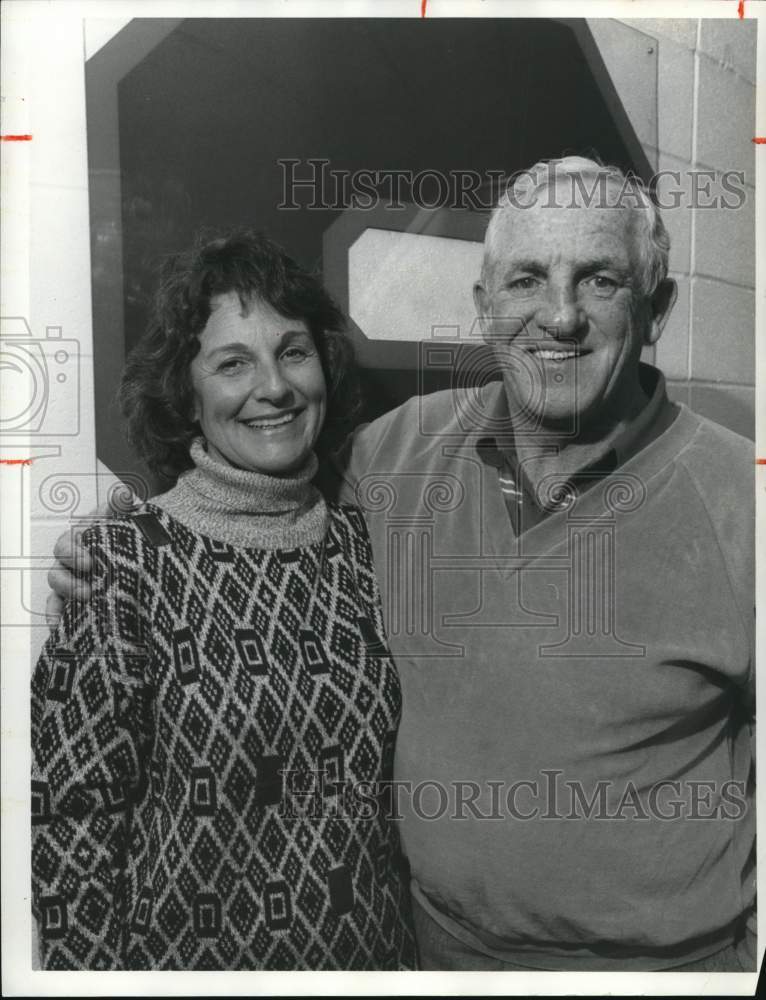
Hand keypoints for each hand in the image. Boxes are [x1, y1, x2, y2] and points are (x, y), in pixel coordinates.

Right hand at [46, 494, 132, 626]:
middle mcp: (74, 559)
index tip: (91, 562)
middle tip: (92, 587)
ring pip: (58, 589)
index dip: (74, 553)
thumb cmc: (135, 535)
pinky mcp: (78, 601)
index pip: (68, 544)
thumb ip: (125, 507)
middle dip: (71, 579)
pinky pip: (60, 611)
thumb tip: (123, 495)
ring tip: (88, 602)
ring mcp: (75, 580)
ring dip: (69, 596)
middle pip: (58, 570)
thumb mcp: (133, 519)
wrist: (151, 553)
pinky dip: (58, 618)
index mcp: (83, 539)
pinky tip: (62, 627)